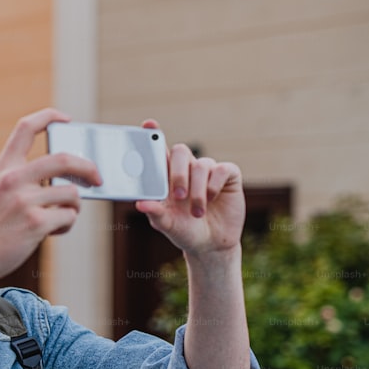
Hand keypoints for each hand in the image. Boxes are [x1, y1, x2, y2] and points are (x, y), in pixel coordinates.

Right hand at [0, 109, 101, 283]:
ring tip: (64, 216)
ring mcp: (24, 201)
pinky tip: (55, 230)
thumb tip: (64, 177)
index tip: (66, 120)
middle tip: (97, 177)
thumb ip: (21, 178)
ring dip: (75, 206)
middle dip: (87, 167)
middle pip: (63, 159)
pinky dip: (67, 224)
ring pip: (71, 193)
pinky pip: (68, 216)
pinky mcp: (35, 223)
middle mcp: (13, 179)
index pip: (26, 127)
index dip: (49, 117)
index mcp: (3, 167)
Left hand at [135, 120, 244, 257]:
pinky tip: (212, 199)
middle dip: (178, 172)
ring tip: (196, 212)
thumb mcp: (167, 225)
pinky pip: (221, 169)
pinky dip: (214, 185)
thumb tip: (140, 204)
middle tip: (178, 196)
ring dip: (197, 191)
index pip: (159, 150)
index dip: (153, 135)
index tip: (148, 124)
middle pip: (180, 151)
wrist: (211, 244)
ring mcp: (207, 170)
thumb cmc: (184, 231)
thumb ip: (155, 213)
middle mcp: (186, 169)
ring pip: (201, 165)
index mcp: (166, 176)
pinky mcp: (228, 176)